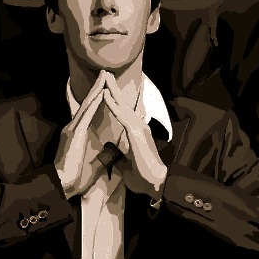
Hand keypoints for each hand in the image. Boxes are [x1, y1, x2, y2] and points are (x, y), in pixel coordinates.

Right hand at [54, 70, 106, 198]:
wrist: (62, 185)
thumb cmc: (75, 178)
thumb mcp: (95, 165)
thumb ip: (104, 156)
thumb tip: (113, 150)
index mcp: (78, 134)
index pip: (88, 112)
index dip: (95, 99)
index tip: (103, 88)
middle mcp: (74, 128)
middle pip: (88, 103)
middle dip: (97, 88)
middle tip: (105, 73)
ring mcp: (73, 129)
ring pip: (87, 105)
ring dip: (96, 90)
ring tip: (105, 76)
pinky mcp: (74, 134)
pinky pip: (86, 115)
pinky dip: (94, 103)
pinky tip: (101, 93)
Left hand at [103, 72, 167, 198]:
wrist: (154, 185)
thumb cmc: (142, 177)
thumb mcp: (126, 165)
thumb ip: (120, 157)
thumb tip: (113, 154)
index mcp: (135, 134)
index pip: (124, 114)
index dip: (116, 102)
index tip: (107, 90)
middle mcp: (138, 127)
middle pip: (124, 104)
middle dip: (114, 89)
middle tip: (106, 74)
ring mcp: (138, 129)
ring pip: (123, 106)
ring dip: (113, 91)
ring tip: (105, 77)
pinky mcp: (136, 134)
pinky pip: (122, 116)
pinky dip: (113, 105)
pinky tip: (105, 95)